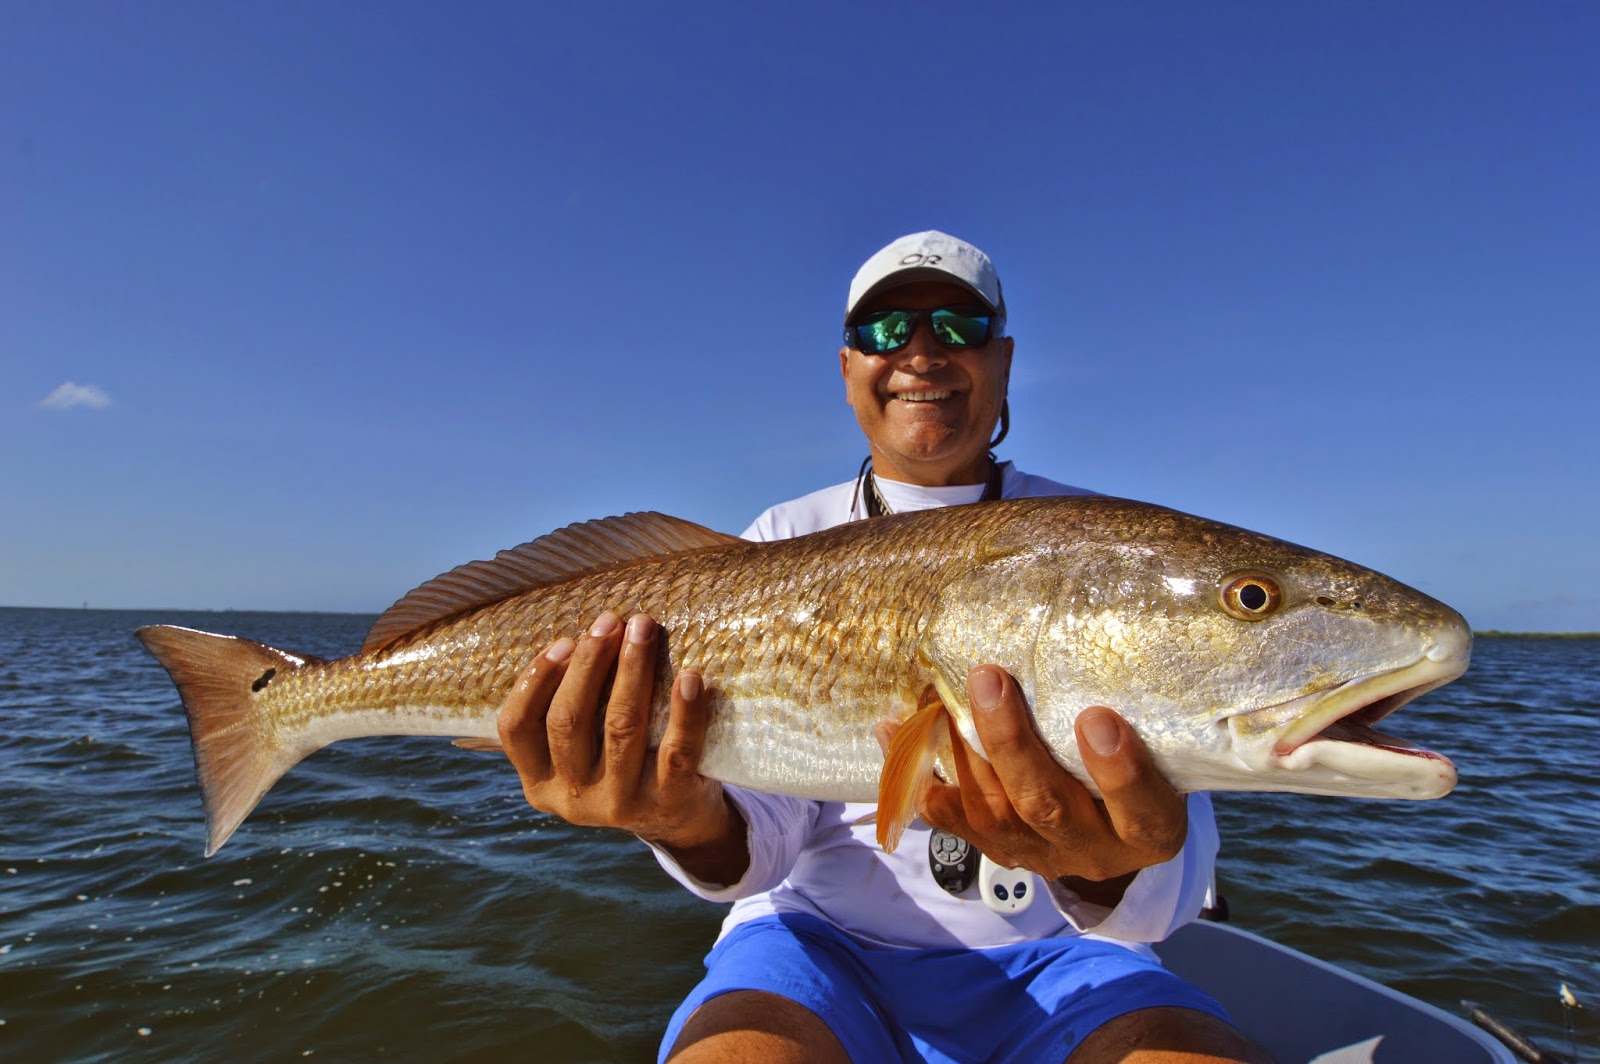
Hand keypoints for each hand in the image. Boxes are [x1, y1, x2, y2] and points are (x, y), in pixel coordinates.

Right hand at [496, 612, 739, 860]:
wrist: (679, 821)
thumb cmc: (623, 763)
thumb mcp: (581, 753)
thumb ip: (568, 711)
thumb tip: (582, 634)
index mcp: (540, 782)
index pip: (516, 727)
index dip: (535, 679)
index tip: (564, 640)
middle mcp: (574, 799)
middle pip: (568, 721)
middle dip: (588, 662)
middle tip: (611, 621)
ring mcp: (620, 803)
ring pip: (620, 727)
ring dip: (631, 670)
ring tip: (643, 629)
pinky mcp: (669, 801)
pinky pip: (676, 751)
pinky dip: (684, 711)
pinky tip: (689, 677)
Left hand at [916, 665, 1187, 901]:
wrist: (1115, 833)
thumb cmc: (1146, 767)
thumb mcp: (1162, 750)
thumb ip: (1142, 711)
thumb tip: (1104, 623)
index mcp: (1150, 829)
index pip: (1144, 811)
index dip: (1120, 773)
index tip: (1097, 718)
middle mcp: (1094, 849)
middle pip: (1048, 807)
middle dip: (1011, 744)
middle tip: (989, 679)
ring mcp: (1040, 855)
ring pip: (993, 813)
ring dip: (962, 752)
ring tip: (941, 698)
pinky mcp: (997, 850)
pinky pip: (951, 818)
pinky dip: (918, 773)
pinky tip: (894, 731)